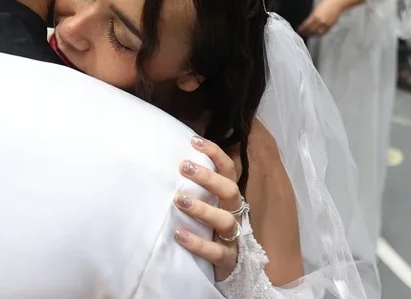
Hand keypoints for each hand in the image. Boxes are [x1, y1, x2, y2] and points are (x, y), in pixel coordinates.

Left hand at [173, 136, 242, 281]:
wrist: (229, 269)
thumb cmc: (211, 230)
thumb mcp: (208, 205)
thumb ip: (197, 187)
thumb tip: (175, 159)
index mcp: (229, 199)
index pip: (228, 170)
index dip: (215, 153)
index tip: (194, 141)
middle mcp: (235, 214)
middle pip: (229, 191)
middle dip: (208, 177)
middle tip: (183, 166)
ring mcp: (233, 238)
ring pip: (225, 221)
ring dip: (202, 209)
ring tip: (179, 200)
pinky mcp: (228, 260)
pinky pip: (215, 252)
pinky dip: (197, 243)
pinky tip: (179, 234)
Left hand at [298, 0, 342, 36]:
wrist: (337, 3)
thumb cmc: (327, 3)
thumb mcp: (316, 9)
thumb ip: (312, 16)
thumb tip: (307, 21)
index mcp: (315, 16)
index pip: (306, 26)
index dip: (302, 29)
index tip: (299, 30)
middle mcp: (320, 22)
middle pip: (311, 30)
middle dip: (305, 33)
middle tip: (302, 34)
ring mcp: (326, 25)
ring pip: (317, 33)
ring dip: (312, 35)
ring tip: (308, 35)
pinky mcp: (330, 26)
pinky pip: (323, 32)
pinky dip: (319, 34)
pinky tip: (316, 34)